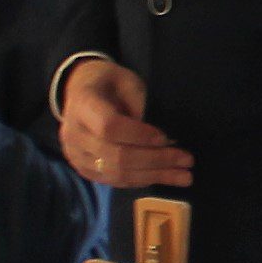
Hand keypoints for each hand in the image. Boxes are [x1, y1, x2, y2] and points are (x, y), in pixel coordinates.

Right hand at [58, 57, 195, 191]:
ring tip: (184, 176)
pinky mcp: (84, 170)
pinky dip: (142, 180)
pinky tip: (164, 177)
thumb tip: (165, 140)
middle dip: (155, 160)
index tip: (166, 137)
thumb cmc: (110, 83)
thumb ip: (141, 105)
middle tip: (187, 160)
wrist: (81, 91)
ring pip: (117, 174)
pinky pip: (115, 181)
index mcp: (82, 104)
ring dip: (154, 176)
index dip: (139, 135)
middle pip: (116, 156)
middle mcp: (73, 134)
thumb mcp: (127, 81)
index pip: (109, 126)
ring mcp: (76, 155)